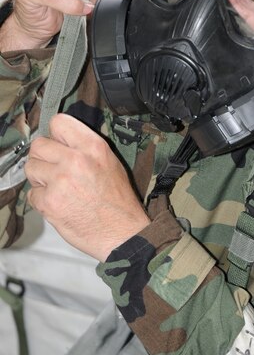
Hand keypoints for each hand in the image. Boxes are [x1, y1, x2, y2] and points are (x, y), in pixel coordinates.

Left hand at [26, 114, 149, 260]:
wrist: (122, 232)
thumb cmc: (118, 199)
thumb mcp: (110, 161)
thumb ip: (84, 146)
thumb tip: (60, 140)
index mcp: (93, 146)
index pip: (58, 122)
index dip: (56, 135)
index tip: (59, 145)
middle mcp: (75, 160)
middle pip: (38, 145)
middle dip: (44, 157)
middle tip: (56, 169)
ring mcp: (60, 181)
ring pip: (30, 168)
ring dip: (40, 178)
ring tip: (58, 187)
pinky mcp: (49, 202)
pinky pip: (32, 194)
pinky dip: (42, 200)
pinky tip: (59, 203)